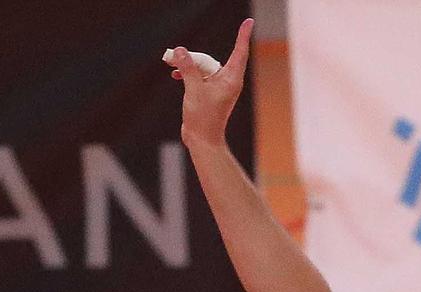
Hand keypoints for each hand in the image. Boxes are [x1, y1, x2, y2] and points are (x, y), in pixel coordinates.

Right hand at [165, 17, 251, 150]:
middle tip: (177, 56)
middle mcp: (227, 81)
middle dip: (195, 56)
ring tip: (172, 65)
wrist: (202, 140)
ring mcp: (218, 87)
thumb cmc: (203, 118)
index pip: (239, 52)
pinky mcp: (209, 92)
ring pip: (203, 67)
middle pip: (212, 58)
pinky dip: (188, 73)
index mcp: (231, 79)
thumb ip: (187, 68)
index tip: (248, 22)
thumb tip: (180, 50)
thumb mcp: (193, 89)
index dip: (243, 36)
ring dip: (188, 65)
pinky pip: (199, 75)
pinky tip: (176, 74)